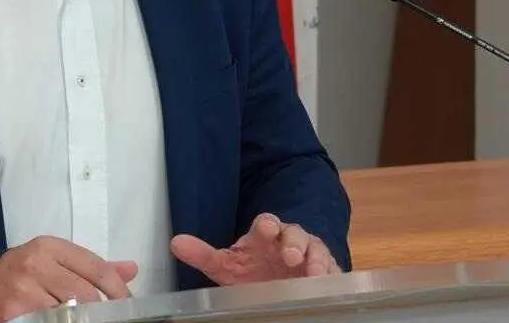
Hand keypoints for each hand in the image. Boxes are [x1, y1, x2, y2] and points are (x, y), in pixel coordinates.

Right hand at [0, 235, 137, 322]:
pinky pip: (47, 322)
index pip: (96, 268)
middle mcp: (34, 263)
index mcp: (49, 246)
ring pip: (68, 313)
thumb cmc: (28, 273)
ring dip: (81, 321)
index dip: (119, 290)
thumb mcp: (57, 261)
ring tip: (87, 321)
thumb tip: (131, 269)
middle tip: (108, 319)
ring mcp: (20, 289)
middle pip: (85, 294)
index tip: (129, 305)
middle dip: (102, 312)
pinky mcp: (9, 312)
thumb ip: (92, 267)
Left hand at [170, 213, 340, 284]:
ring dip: (315, 259)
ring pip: (316, 250)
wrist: (279, 286)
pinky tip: (327, 283)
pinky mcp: (325, 274)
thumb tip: (175, 243)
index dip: (266, 224)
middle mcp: (288, 242)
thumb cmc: (253, 271)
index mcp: (264, 237)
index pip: (266, 223)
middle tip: (289, 254)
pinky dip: (331, 276)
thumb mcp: (227, 266)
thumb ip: (203, 255)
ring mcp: (309, 258)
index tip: (264, 229)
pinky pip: (332, 271)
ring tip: (313, 273)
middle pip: (294, 234)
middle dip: (293, 242)